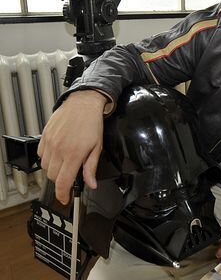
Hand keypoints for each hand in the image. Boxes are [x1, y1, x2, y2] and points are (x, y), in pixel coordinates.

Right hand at [38, 90, 107, 204]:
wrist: (83, 104)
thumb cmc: (92, 123)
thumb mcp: (97, 147)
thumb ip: (91, 168)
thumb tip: (91, 184)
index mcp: (74, 154)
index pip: (63, 183)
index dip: (63, 195)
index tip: (64, 199)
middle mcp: (59, 150)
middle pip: (53, 177)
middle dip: (61, 180)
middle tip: (71, 174)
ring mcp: (50, 143)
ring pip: (46, 167)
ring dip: (54, 169)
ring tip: (65, 161)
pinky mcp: (44, 136)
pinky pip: (41, 154)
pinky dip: (47, 158)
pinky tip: (57, 152)